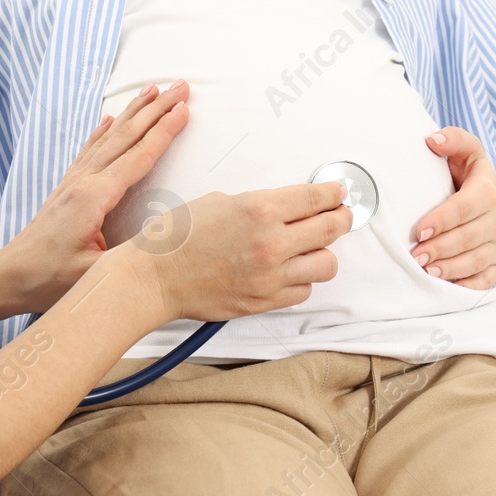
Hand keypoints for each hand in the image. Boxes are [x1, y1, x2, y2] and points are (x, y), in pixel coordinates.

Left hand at [0, 80, 190, 313]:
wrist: (8, 278)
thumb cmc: (48, 280)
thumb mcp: (95, 273)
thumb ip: (132, 254)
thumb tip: (167, 236)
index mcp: (94, 197)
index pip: (138, 156)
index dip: (164, 131)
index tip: (184, 109)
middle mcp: (83, 181)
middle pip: (126, 136)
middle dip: (156, 109)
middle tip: (180, 86)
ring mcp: (74, 181)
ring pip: (109, 137)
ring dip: (134, 111)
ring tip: (151, 89)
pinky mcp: (68, 188)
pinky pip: (90, 149)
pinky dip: (103, 130)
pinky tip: (109, 118)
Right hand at [139, 180, 352, 322]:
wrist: (154, 277)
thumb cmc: (177, 237)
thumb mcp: (221, 201)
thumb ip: (259, 205)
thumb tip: (285, 208)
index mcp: (260, 209)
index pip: (317, 199)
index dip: (334, 194)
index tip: (339, 193)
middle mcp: (272, 242)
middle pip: (332, 229)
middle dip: (341, 218)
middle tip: (340, 215)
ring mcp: (270, 276)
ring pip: (326, 265)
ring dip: (322, 253)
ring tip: (311, 247)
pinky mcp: (264, 301)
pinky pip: (303, 291)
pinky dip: (301, 280)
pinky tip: (289, 270)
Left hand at [412, 127, 495, 289]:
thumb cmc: (477, 178)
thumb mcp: (470, 153)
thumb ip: (454, 140)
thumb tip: (431, 140)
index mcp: (488, 192)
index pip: (464, 208)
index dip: (441, 221)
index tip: (419, 231)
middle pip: (468, 238)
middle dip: (440, 249)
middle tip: (415, 256)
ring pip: (476, 261)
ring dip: (450, 269)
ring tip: (426, 272)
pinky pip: (486, 281)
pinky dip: (468, 287)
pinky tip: (446, 288)